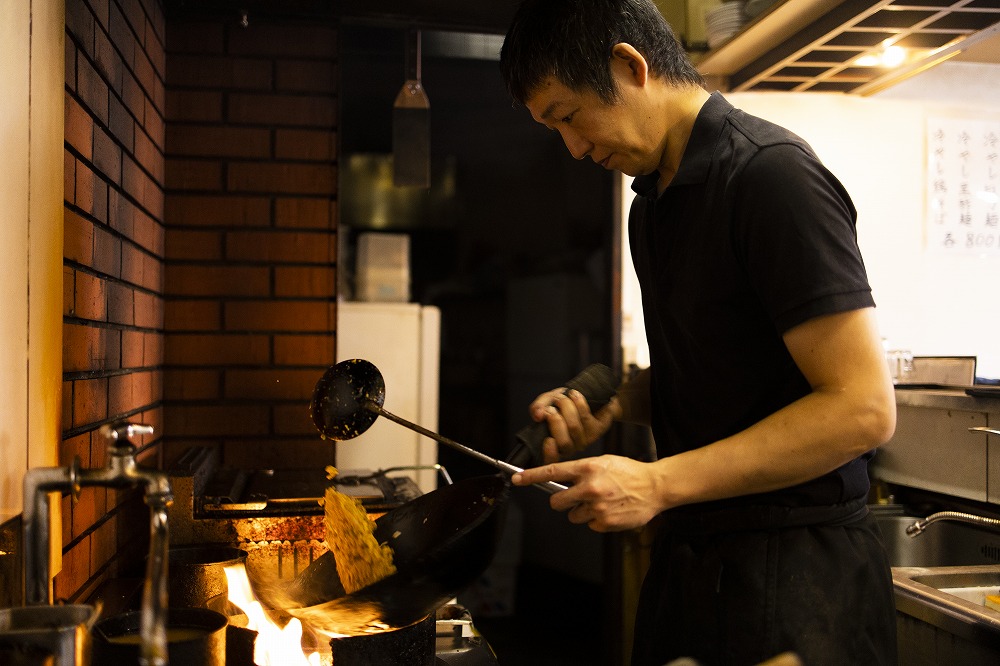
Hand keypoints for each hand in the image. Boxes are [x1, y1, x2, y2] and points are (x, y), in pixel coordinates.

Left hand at [511, 454, 664, 531]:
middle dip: (561, 502)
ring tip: (603, 502)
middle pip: (557, 502)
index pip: (552, 472)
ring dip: (582, 511)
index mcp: (588, 467)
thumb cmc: (629, 473)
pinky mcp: (604, 522)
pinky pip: (589, 524)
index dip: (531, 476)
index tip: (516, 478)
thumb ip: (582, 471)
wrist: (656, 487)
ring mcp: (597, 506)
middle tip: (575, 498)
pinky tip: (611, 510)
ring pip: (573, 515)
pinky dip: (597, 520)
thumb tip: (561, 481)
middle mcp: (590, 487)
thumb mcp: (604, 462)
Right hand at [529, 389, 619, 463]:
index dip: (550, 454)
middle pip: (563, 442)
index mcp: (555, 445)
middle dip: (555, 420)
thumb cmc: (565, 401)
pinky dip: (578, 403)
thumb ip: (538, 407)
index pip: (551, 460)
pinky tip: (574, 395)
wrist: (589, 393)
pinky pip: (585, 417)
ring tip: (562, 397)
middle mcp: (571, 446)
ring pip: (574, 427)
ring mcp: (585, 439)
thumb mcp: (548, 401)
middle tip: (552, 407)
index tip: (548, 440)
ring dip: (565, 407)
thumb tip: (537, 415)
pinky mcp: (598, 429)